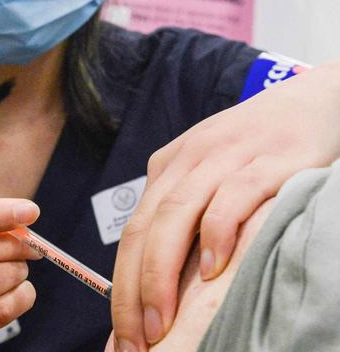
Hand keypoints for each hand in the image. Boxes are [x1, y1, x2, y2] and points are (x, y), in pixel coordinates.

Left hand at [111, 62, 339, 350]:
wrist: (310, 102)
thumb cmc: (257, 148)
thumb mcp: (209, 174)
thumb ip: (186, 215)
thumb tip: (164, 282)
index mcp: (169, 168)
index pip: (131, 232)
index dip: (121, 285)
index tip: (120, 331)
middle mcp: (188, 161)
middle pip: (145, 229)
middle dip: (133, 290)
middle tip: (134, 340)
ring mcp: (225, 158)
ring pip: (177, 217)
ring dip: (162, 273)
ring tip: (160, 322)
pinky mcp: (267, 162)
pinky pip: (232, 198)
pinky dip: (216, 234)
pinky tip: (211, 270)